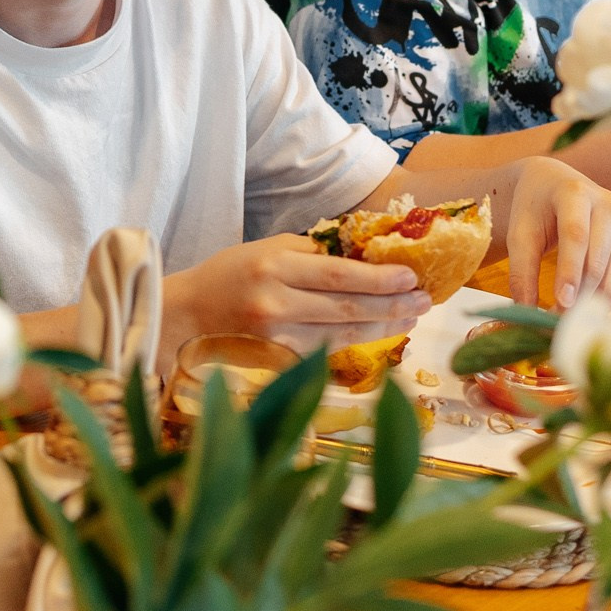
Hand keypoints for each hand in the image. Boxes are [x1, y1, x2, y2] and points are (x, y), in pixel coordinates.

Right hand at [163, 235, 432, 359]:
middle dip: (391, 306)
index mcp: (274, 269)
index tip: (411, 277)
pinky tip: (377, 334)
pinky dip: (353, 342)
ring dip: (381, 328)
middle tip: (424, 300)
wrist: (186, 314)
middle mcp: (276, 306)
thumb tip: (365, 256)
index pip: (340, 276)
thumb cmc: (230, 274)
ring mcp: (276, 339)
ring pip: (340, 336)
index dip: (380, 279)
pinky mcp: (276, 361)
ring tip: (410, 317)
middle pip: (346, 310)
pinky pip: (324, 352)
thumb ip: (312, 254)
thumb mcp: (268, 249)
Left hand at [506, 156, 610, 308]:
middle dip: (578, 295)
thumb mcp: (520, 233)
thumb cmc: (534, 207)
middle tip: (556, 322)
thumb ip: (522, 271)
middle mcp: (606, 203)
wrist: (553, 183)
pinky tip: (583, 309)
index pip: (575, 235)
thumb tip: (527, 312)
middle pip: (597, 259)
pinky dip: (601, 296)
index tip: (562, 302)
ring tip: (565, 319)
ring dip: (590, 301)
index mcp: (575, 191)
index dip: (570, 271)